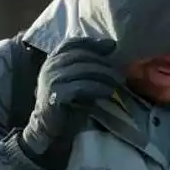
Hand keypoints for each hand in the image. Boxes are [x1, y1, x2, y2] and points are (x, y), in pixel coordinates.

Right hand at [19, 37, 123, 169]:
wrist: (48, 126)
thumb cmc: (65, 102)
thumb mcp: (74, 79)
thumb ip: (86, 65)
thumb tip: (111, 46)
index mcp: (52, 59)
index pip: (72, 43)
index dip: (92, 43)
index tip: (111, 46)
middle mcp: (50, 66)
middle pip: (81, 56)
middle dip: (103, 62)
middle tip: (120, 71)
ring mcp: (52, 79)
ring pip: (83, 70)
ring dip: (105, 75)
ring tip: (118, 81)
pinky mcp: (57, 94)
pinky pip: (82, 87)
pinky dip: (98, 88)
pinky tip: (108, 92)